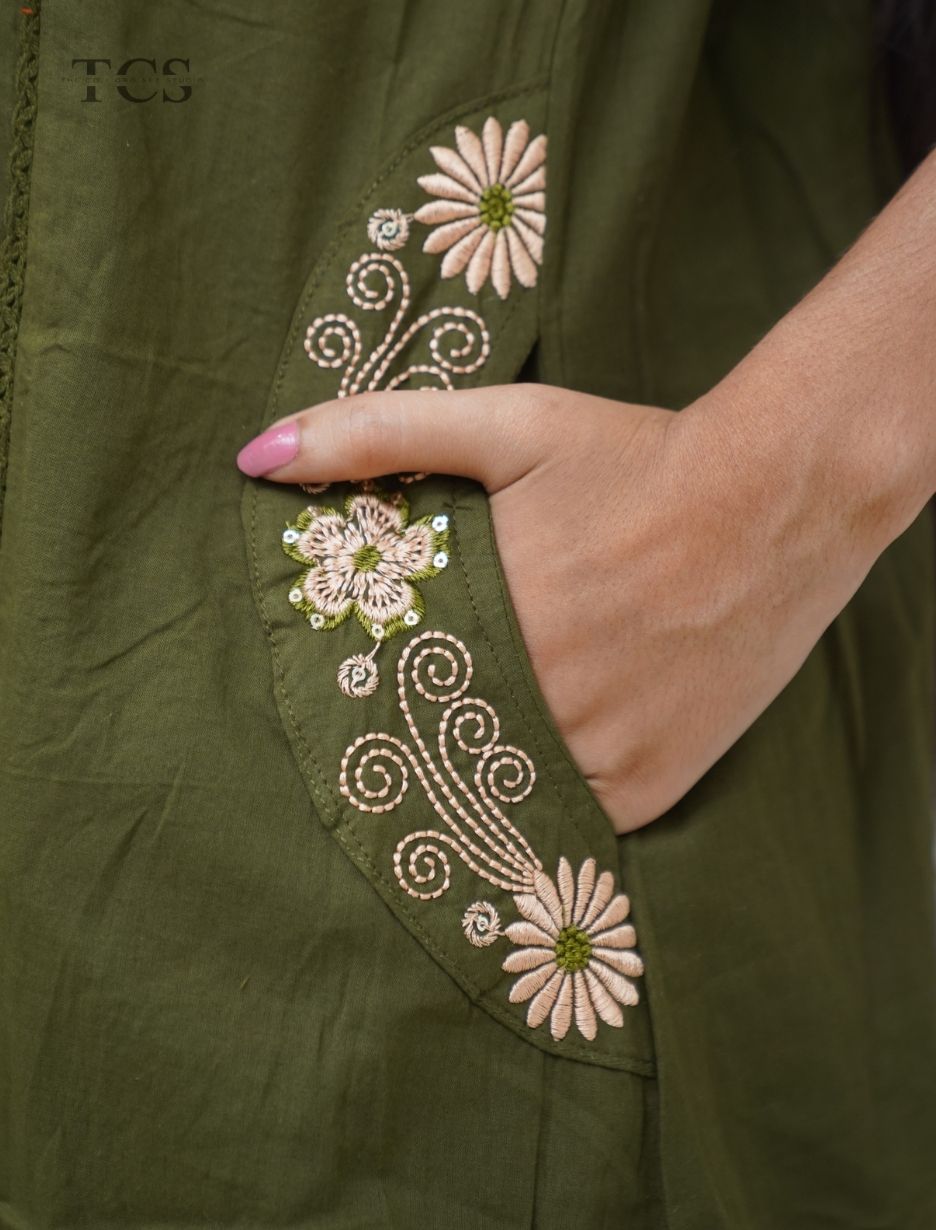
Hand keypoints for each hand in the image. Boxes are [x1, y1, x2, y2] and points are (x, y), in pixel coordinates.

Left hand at [236, 381, 893, 833]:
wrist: (778, 493)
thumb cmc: (637, 455)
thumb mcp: (508, 422)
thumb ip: (377, 435)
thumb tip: (255, 456)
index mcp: (490, 620)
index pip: (382, 691)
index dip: (359, 699)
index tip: (344, 701)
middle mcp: (543, 697)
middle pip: (439, 749)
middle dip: (414, 742)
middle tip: (401, 734)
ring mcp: (604, 749)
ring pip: (502, 795)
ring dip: (478, 780)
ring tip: (464, 760)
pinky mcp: (657, 782)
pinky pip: (575, 821)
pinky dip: (546, 805)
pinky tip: (534, 772)